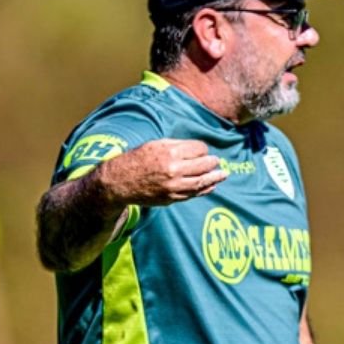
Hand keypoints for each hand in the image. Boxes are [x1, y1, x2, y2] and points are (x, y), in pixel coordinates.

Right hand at [98, 138, 227, 206]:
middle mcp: (174, 170)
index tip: (203, 150)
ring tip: (223, 174)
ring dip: (215, 178)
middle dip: (212, 162)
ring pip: (201, 182)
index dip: (203, 149)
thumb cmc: (137, 160)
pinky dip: (204, 190)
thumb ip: (176, 145)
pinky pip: (192, 194)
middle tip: (217, 161)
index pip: (198, 149)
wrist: (120, 182)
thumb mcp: (155, 145)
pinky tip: (211, 186)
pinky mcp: (171, 198)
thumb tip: (197, 149)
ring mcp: (173, 186)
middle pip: (203, 165)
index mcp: (170, 152)